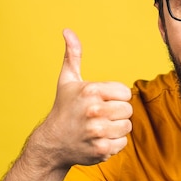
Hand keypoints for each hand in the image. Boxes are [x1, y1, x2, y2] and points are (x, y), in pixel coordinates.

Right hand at [38, 29, 132, 167]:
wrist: (52, 143)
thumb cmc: (64, 108)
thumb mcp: (67, 80)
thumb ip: (73, 55)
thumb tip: (68, 31)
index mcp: (91, 91)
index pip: (125, 92)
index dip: (116, 97)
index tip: (101, 100)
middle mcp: (94, 111)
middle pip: (128, 109)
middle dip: (116, 112)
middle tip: (100, 115)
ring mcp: (97, 132)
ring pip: (127, 126)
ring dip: (116, 128)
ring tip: (99, 127)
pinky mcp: (101, 149)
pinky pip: (122, 143)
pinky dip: (113, 143)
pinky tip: (98, 140)